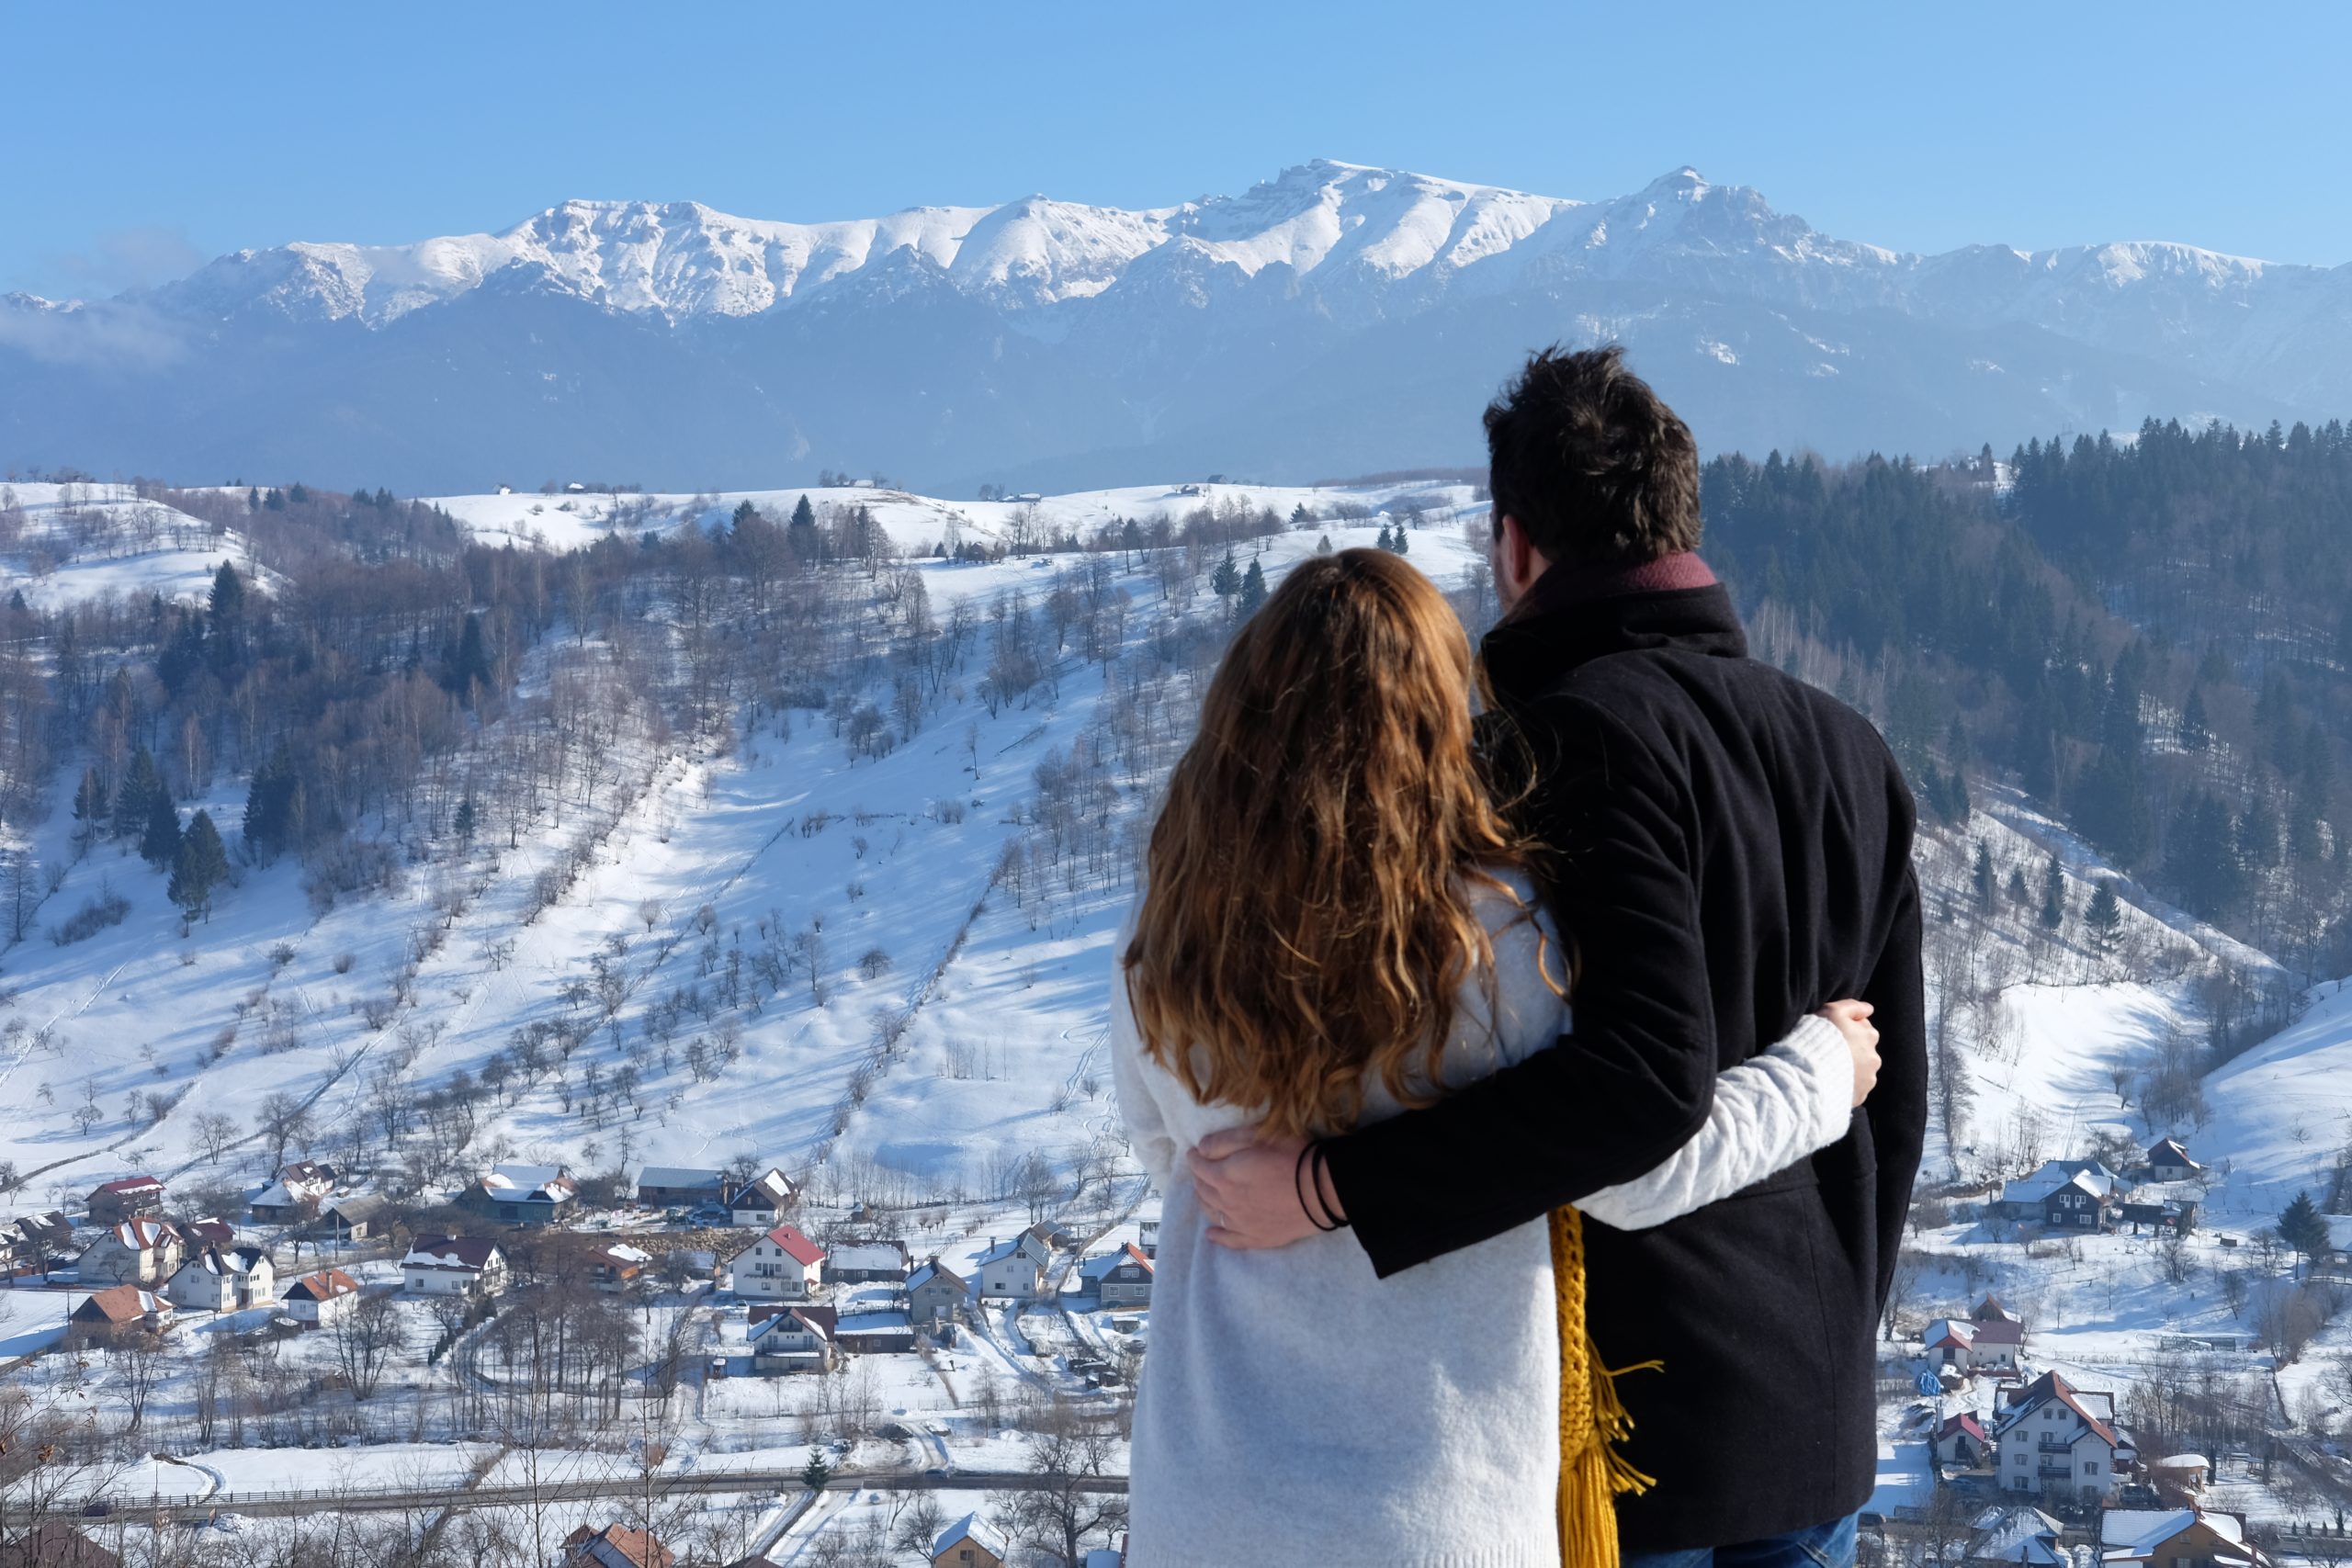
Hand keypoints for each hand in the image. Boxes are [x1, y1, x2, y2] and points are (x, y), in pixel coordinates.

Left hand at [1187, 1126, 1334, 1248]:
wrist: (1322, 1190)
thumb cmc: (1292, 1156)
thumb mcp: (1257, 1136)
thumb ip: (1224, 1141)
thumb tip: (1201, 1148)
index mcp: (1224, 1177)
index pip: (1199, 1167)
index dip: (1195, 1157)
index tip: (1194, 1152)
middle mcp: (1227, 1203)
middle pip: (1203, 1190)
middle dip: (1199, 1177)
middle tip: (1203, 1169)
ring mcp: (1241, 1224)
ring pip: (1212, 1213)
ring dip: (1205, 1201)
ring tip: (1205, 1193)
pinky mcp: (1257, 1238)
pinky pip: (1230, 1240)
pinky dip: (1217, 1237)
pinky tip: (1211, 1234)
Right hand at [1818, 999, 1878, 1107]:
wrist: (1810, 1073)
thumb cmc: (1820, 1038)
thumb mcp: (1832, 1011)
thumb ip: (1852, 1006)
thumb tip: (1869, 1008)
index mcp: (1869, 1035)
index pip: (1862, 1027)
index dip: (1846, 1028)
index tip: (1831, 1032)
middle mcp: (1874, 1057)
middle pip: (1863, 1050)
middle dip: (1851, 1049)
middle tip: (1829, 1050)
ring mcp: (1868, 1079)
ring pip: (1861, 1070)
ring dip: (1850, 1068)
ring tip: (1829, 1067)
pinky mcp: (1860, 1095)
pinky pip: (1855, 1088)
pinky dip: (1847, 1084)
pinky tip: (1831, 1081)